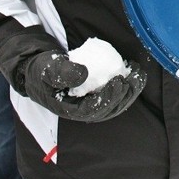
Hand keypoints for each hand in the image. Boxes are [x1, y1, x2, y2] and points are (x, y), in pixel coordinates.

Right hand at [21, 50, 145, 122]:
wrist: (39, 68)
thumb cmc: (41, 69)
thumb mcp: (47, 68)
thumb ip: (62, 72)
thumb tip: (84, 74)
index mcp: (70, 109)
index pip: (93, 110)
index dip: (108, 98)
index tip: (118, 81)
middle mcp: (82, 109)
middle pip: (108, 109)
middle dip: (124, 95)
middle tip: (134, 78)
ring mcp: (90, 102)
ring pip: (114, 103)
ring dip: (129, 91)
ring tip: (139, 75)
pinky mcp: (96, 93)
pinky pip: (113, 93)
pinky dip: (125, 84)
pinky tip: (133, 71)